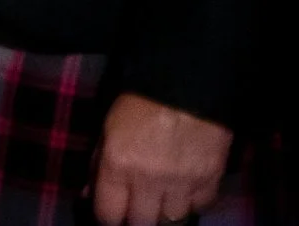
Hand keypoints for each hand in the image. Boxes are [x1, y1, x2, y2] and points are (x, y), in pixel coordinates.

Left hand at [91, 94, 230, 225]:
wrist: (186, 85)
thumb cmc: (139, 103)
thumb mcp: (107, 129)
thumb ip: (97, 165)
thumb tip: (89, 195)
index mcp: (118, 165)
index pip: (109, 214)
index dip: (108, 217)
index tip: (111, 212)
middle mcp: (148, 180)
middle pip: (141, 223)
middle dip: (135, 218)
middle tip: (136, 208)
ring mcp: (182, 184)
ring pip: (171, 221)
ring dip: (163, 213)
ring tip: (159, 200)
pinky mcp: (209, 181)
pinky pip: (198, 208)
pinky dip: (190, 203)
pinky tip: (183, 190)